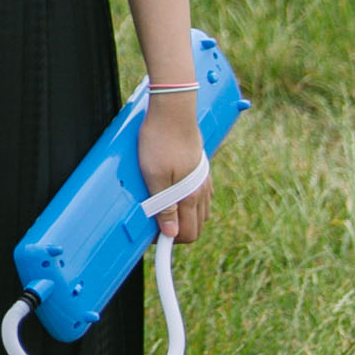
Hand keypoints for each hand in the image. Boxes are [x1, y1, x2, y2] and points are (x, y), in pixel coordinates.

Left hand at [139, 93, 210, 244]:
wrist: (174, 112)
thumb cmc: (159, 142)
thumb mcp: (154, 176)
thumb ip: (163, 206)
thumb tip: (170, 234)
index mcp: (190, 197)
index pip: (188, 234)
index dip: (169, 242)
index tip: (150, 238)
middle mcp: (202, 192)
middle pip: (195, 226)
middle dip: (175, 231)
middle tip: (151, 225)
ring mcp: (203, 181)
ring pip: (199, 212)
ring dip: (182, 217)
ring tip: (158, 210)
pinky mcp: (201, 170)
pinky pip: (198, 196)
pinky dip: (187, 203)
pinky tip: (172, 195)